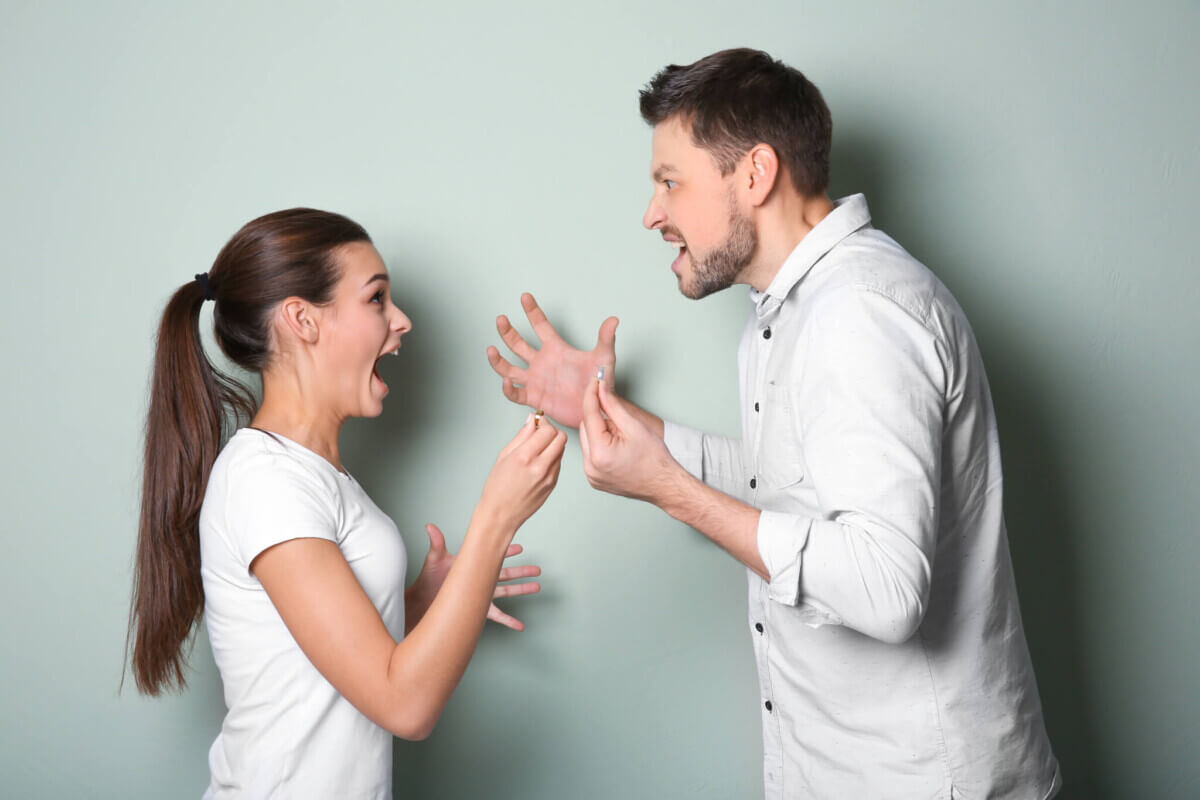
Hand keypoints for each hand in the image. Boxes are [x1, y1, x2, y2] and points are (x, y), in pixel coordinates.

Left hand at [406, 524, 541, 631]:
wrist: (422, 601)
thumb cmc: (428, 579)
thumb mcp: (435, 558)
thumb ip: (436, 542)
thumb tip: (430, 526)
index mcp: (473, 565)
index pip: (492, 556)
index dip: (507, 551)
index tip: (520, 547)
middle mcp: (479, 580)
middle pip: (506, 574)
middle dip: (522, 571)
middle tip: (537, 569)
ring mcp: (480, 595)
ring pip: (507, 592)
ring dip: (522, 590)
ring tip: (537, 587)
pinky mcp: (477, 609)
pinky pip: (497, 616)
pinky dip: (509, 621)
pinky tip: (520, 626)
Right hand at [477, 413, 567, 533]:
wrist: (501, 514)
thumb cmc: (497, 488)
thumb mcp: (504, 456)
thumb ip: (521, 436)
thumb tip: (532, 420)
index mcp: (524, 457)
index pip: (548, 430)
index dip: (543, 423)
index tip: (537, 423)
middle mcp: (540, 466)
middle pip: (561, 437)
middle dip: (551, 431)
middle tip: (540, 433)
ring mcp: (549, 477)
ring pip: (561, 449)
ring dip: (553, 444)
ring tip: (537, 449)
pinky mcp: (553, 484)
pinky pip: (558, 463)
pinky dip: (552, 457)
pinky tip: (538, 462)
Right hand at [487, 292, 617, 427]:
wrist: (597, 409)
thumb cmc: (601, 383)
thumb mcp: (604, 359)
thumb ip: (606, 339)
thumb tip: (614, 319)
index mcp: (557, 349)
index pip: (541, 326)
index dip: (532, 311)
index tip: (525, 296)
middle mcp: (542, 363)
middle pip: (518, 344)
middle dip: (508, 331)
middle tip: (501, 319)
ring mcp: (536, 380)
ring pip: (509, 368)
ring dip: (498, 360)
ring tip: (490, 350)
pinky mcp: (535, 397)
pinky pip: (516, 393)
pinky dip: (508, 388)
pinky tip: (506, 381)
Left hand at [578, 375, 683, 503]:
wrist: (664, 485)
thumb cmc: (655, 459)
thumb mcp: (634, 426)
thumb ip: (612, 405)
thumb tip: (600, 389)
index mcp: (600, 453)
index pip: (589, 415)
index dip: (592, 395)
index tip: (594, 382)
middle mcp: (591, 467)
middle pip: (585, 428)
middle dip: (599, 418)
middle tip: (620, 420)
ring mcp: (592, 476)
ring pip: (587, 441)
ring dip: (599, 432)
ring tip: (622, 438)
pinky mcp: (594, 479)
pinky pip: (591, 454)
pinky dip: (600, 446)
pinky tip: (617, 448)